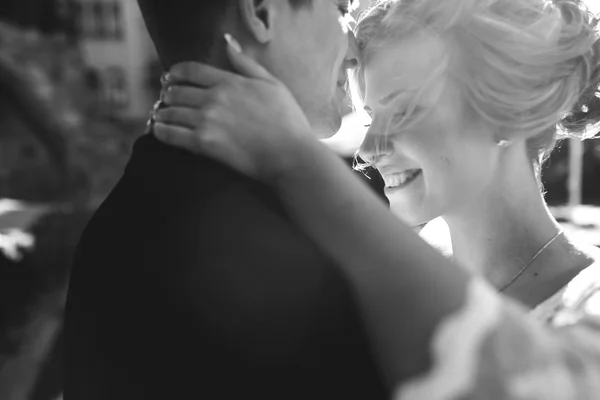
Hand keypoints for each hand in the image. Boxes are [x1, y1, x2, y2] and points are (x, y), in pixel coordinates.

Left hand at [152, 34, 313, 183]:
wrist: (289, 154)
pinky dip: (161, 131)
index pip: (191, 70)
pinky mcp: (203, 144)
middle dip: (168, 94)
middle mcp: (213, 98)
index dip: (175, 73)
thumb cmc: (287, 120)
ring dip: (162, 113)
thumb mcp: (272, 83)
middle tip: (166, 100)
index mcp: (229, 81)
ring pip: (171, 112)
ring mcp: (206, 121)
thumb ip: (246, 63)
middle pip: (177, 91)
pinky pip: (171, 134)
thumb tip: (227, 42)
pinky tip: (158, 131)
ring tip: (161, 116)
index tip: (169, 77)